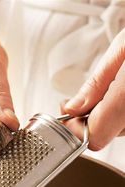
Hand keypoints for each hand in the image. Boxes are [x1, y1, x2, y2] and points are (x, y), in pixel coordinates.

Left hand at [62, 28, 124, 150]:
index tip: (69, 116)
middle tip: (90, 96)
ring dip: (108, 114)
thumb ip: (96, 84)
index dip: (77, 129)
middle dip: (91, 117)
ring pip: (119, 130)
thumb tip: (73, 108)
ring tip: (115, 87)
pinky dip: (121, 112)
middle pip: (106, 134)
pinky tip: (124, 93)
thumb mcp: (123, 48)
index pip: (94, 137)